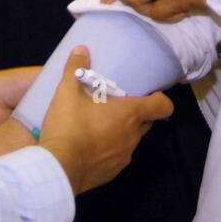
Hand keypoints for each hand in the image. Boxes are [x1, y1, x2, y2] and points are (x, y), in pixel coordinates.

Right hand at [37, 47, 173, 193]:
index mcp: (130, 114)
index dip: (160, 99)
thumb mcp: (67, 92)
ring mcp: (124, 156)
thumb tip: (81, 49)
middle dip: (137, 113)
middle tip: (117, 105)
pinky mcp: (112, 172)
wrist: (58, 168)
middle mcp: (132, 136)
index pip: (162, 106)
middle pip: (147, 122)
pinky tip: (90, 146)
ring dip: (122, 132)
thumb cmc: (69, 126)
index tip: (151, 93)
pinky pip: (118, 156)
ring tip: (100, 125)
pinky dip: (110, 150)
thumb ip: (75, 68)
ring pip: (131, 140)